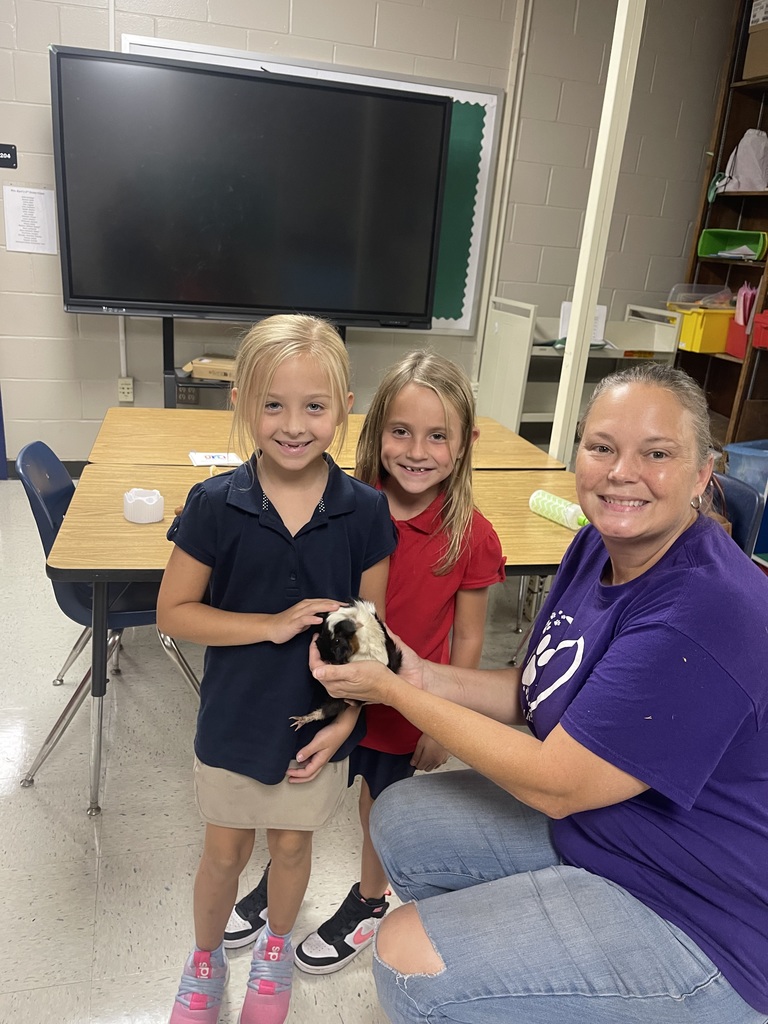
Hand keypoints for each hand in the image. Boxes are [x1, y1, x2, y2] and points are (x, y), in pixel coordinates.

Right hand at [270, 599, 340, 644]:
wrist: (271, 627)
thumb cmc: (288, 624)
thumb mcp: (304, 620)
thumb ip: (314, 617)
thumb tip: (326, 619)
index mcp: (307, 606)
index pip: (324, 602)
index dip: (336, 603)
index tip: (348, 606)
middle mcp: (304, 607)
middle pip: (321, 603)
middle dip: (334, 604)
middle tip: (346, 606)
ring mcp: (298, 614)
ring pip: (314, 608)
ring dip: (325, 607)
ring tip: (336, 608)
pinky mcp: (293, 622)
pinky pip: (304, 619)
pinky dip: (312, 619)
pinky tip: (319, 620)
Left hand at [286, 708, 357, 783]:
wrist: (342, 727)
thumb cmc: (333, 734)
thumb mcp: (318, 742)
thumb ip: (307, 751)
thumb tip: (298, 759)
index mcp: (320, 761)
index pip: (307, 772)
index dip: (296, 774)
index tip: (287, 772)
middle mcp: (321, 761)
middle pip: (310, 775)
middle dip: (299, 779)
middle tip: (289, 779)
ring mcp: (322, 757)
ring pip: (311, 769)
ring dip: (302, 772)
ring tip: (293, 772)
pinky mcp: (322, 752)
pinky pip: (312, 762)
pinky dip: (305, 764)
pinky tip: (302, 760)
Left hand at [309, 630, 423, 703]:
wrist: (389, 688)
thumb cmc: (374, 677)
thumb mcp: (353, 671)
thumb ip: (333, 672)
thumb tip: (315, 672)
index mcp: (332, 685)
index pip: (315, 667)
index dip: (313, 652)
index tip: (316, 638)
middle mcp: (334, 689)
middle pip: (318, 670)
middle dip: (317, 654)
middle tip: (320, 639)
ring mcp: (340, 689)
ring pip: (326, 672)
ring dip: (324, 659)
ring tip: (327, 645)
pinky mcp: (347, 688)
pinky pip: (334, 675)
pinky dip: (331, 664)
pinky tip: (337, 657)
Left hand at [411, 734, 448, 771]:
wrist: (444, 730)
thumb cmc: (432, 735)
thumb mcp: (420, 743)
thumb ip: (416, 755)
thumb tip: (413, 763)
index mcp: (428, 759)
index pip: (419, 767)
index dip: (416, 763)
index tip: (415, 758)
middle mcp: (436, 761)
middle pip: (427, 769)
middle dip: (423, 764)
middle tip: (421, 756)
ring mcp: (442, 759)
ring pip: (434, 767)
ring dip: (430, 764)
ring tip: (428, 754)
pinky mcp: (447, 756)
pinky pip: (440, 763)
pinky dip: (437, 761)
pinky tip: (435, 754)